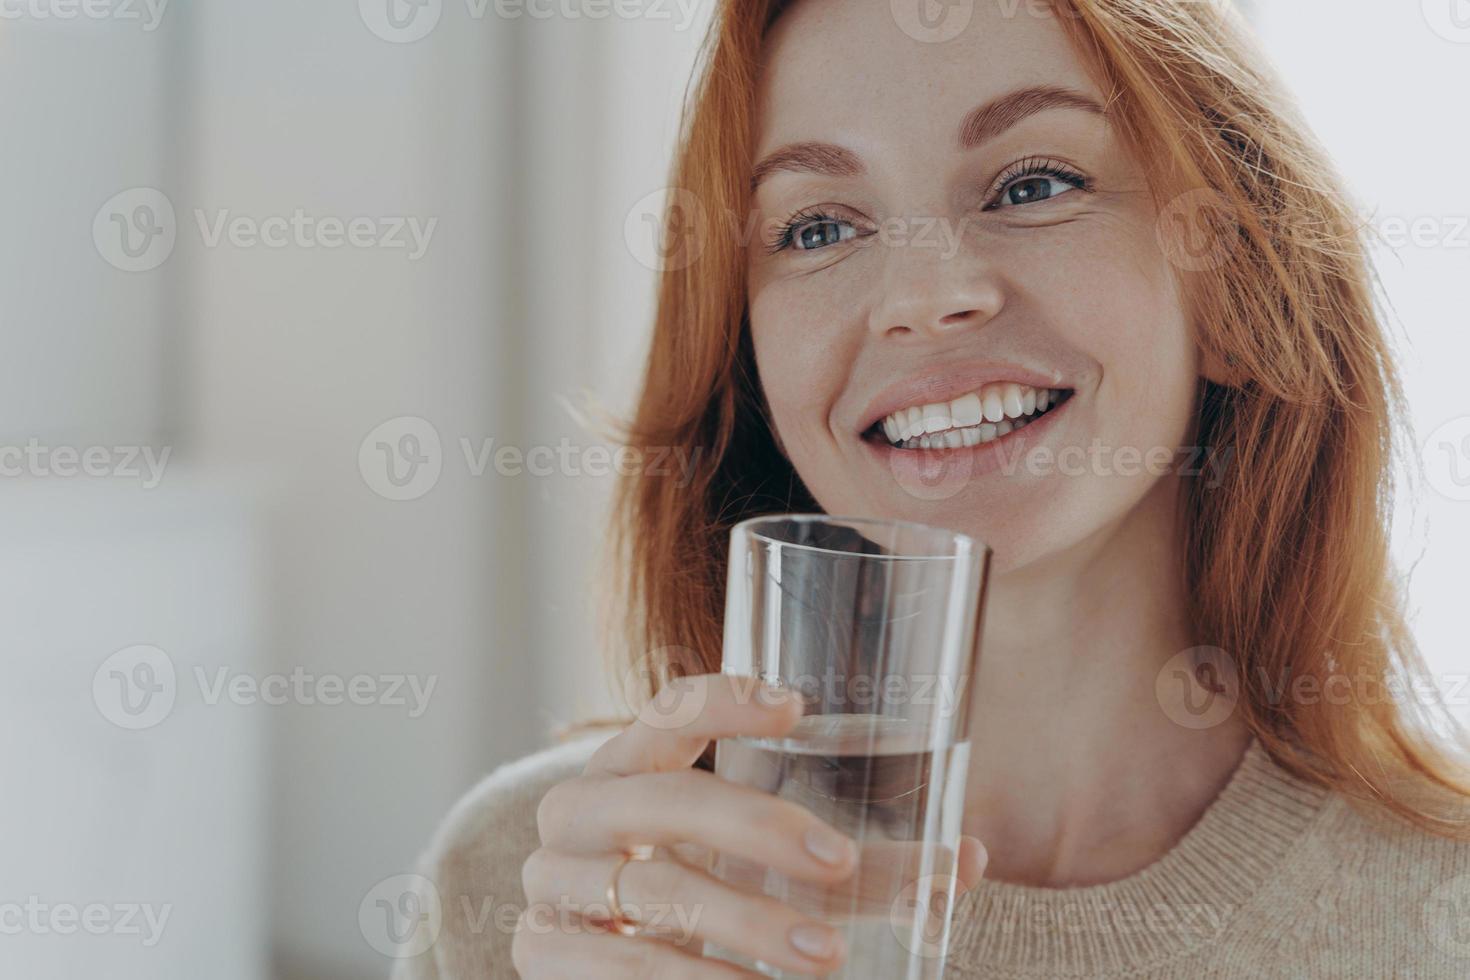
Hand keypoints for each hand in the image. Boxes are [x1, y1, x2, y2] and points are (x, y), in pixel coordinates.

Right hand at [512, 673, 985, 977]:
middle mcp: (580, 811)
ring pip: (657, 892)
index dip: (723, 700)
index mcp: (627, 763)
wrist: (591, 964)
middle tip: (841, 862)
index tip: (796, 707)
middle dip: (760, 828)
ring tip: (827, 957)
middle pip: (671, 800)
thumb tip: (969, 859)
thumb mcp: (755, 866)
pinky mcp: (544, 954)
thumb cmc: (691, 892)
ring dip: (748, 925)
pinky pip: (625, 966)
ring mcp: (554, 884)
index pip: (667, 709)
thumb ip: (848, 862)